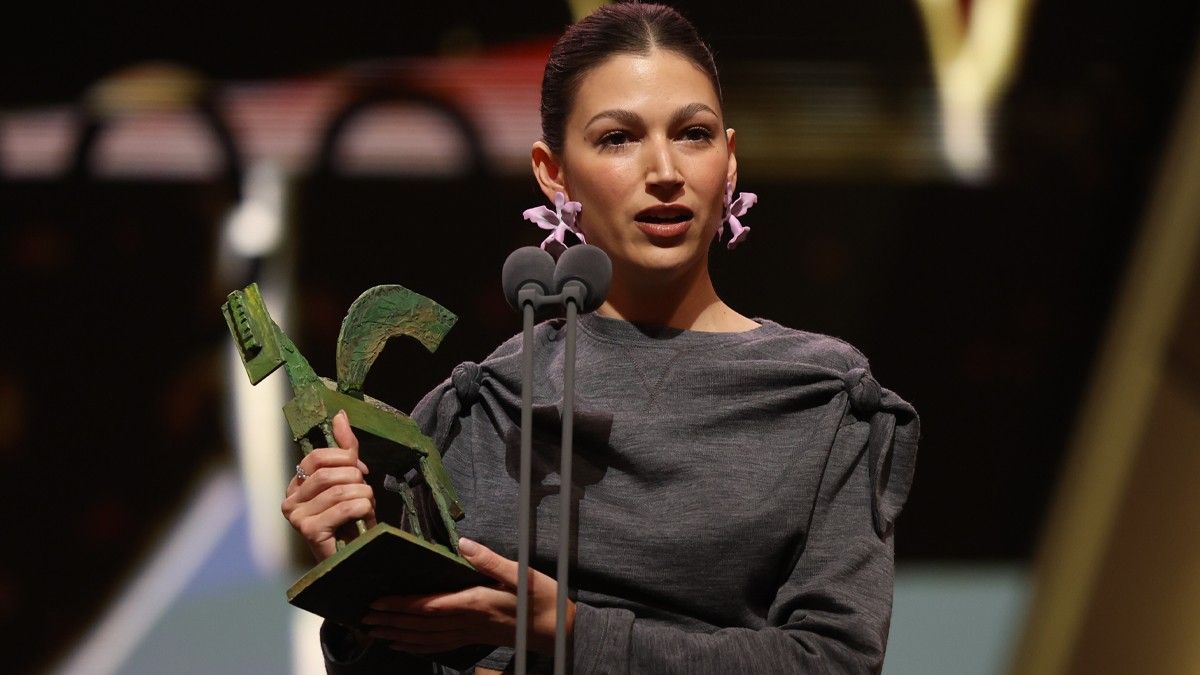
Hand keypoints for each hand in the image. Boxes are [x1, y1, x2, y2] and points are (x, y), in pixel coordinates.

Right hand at [282, 410, 375, 560]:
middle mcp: (289, 500)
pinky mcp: (309, 531)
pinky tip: (364, 516)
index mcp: (296, 485)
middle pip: (329, 473)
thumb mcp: (350, 480)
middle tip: (365, 493)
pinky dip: (364, 508)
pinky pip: (345, 507)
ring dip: (364, 496)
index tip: (361, 470)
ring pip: (341, 489)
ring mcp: (296, 517)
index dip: (344, 458)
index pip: (317, 457)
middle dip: (356, 480)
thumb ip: (344, 449)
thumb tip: (341, 414)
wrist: (356, 555)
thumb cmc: (352, 519)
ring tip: (366, 507)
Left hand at [362, 537, 574, 655]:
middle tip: (362, 618)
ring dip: (397, 635)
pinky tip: (402, 645)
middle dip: (390, 621)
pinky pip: (438, 646)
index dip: (401, 605)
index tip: (377, 602)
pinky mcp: (473, 639)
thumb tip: (463, 544)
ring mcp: (469, 633)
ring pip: (425, 637)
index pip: (429, 606)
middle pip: (420, 624)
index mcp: (475, 602)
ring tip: (373, 631)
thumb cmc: (541, 599)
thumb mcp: (521, 573)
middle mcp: (467, 622)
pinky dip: (417, 646)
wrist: (558, 630)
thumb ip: (490, 560)